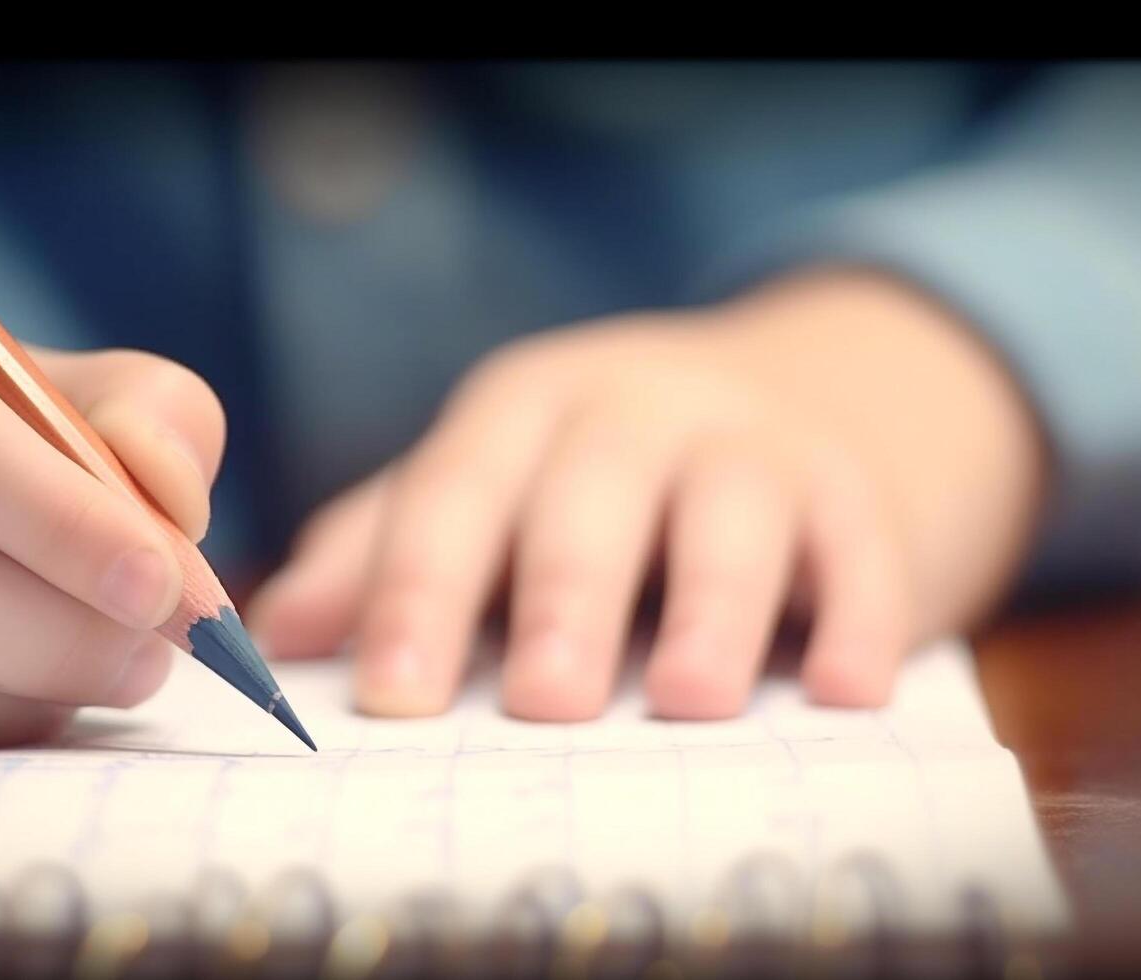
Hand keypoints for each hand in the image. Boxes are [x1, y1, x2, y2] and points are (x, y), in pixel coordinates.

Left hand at [250, 267, 1044, 719]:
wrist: (791, 392)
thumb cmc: (595, 474)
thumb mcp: (486, 482)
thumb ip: (382, 549)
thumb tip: (278, 641)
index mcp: (520, 412)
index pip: (455, 493)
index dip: (419, 590)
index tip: (392, 692)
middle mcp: (635, 408)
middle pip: (589, 493)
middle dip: (563, 594)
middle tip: (542, 701)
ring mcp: (752, 441)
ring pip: (732, 509)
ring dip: (711, 604)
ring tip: (687, 699)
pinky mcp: (856, 490)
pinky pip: (863, 548)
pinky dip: (861, 616)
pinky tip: (846, 690)